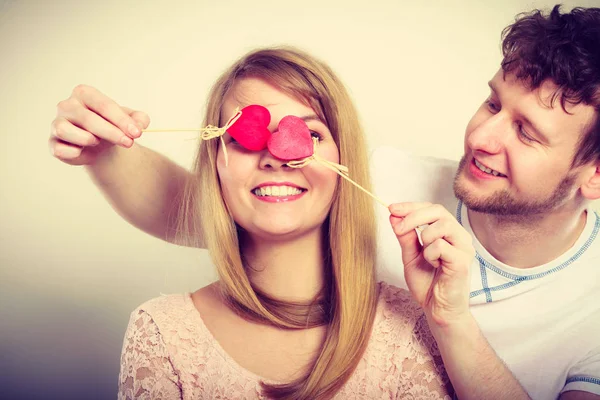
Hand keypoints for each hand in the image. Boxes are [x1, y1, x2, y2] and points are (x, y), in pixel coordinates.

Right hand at [49, 85, 149, 164]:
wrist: (101, 145)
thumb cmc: (113, 126)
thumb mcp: (130, 121)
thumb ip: (139, 120)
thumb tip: (141, 124)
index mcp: (85, 93)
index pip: (103, 105)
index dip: (122, 120)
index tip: (137, 133)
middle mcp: (67, 105)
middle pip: (88, 118)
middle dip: (112, 132)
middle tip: (129, 143)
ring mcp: (57, 123)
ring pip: (65, 130)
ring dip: (86, 139)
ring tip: (97, 142)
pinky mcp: (53, 143)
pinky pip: (59, 149)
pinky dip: (72, 153)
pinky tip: (82, 152)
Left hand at [389, 202, 474, 327]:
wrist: (437, 309)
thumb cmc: (428, 283)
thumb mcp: (410, 256)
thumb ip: (405, 236)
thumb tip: (393, 215)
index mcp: (448, 233)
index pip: (432, 209)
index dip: (411, 206)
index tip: (392, 208)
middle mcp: (459, 236)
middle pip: (438, 211)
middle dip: (413, 216)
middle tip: (398, 228)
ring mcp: (464, 248)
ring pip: (442, 225)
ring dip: (425, 237)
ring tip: (424, 255)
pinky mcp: (463, 261)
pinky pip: (441, 246)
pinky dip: (430, 254)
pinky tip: (435, 265)